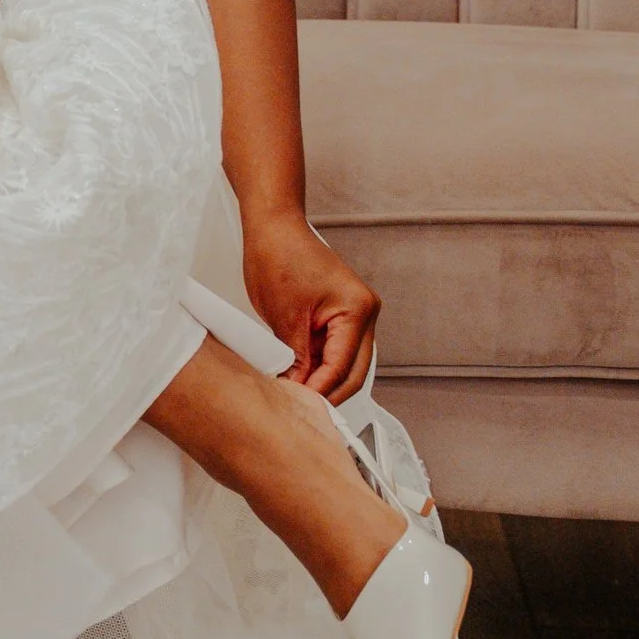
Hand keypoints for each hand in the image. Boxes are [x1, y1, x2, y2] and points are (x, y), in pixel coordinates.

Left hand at [242, 206, 378, 399]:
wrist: (274, 227)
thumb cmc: (279, 256)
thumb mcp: (284, 316)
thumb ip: (296, 357)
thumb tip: (297, 389)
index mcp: (358, 310)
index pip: (342, 366)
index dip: (320, 390)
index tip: (300, 408)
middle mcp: (364, 312)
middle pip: (353, 370)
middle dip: (328, 392)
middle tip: (300, 410)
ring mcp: (354, 314)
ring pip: (345, 363)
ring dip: (323, 380)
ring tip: (296, 397)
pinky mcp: (339, 315)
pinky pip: (333, 349)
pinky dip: (318, 365)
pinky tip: (299, 377)